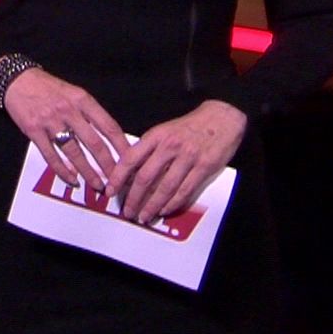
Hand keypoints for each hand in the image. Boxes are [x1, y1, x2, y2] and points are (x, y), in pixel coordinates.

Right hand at [0, 66, 128, 192]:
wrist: (17, 80)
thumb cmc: (48, 87)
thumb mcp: (74, 93)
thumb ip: (89, 113)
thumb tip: (109, 137)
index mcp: (82, 100)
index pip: (109, 126)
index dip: (122, 146)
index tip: (132, 160)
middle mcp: (68, 110)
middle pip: (94, 143)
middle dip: (108, 165)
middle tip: (118, 181)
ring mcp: (50, 121)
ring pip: (74, 152)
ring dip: (87, 171)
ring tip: (97, 184)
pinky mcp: (34, 131)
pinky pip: (51, 155)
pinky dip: (62, 170)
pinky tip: (72, 179)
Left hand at [107, 100, 246, 222]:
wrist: (222, 117)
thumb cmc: (190, 126)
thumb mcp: (165, 130)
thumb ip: (149, 149)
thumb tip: (131, 172)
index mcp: (156, 136)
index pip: (131, 159)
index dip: (118, 177)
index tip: (110, 191)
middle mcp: (169, 146)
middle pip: (145, 177)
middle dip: (134, 198)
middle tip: (127, 211)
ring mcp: (188, 157)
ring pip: (165, 187)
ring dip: (152, 205)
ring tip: (144, 216)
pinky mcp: (204, 167)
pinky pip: (185, 190)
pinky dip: (172, 203)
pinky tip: (164, 210)